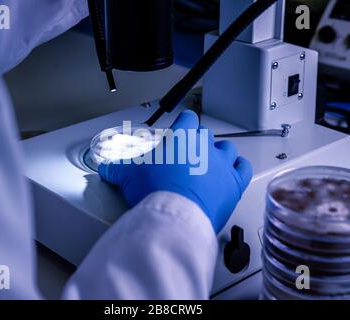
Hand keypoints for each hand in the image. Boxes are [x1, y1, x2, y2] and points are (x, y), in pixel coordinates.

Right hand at [98, 110, 252, 232]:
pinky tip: (231, 173)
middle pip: (205, 135)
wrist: (174, 214)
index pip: (187, 118)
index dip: (182, 124)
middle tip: (185, 156)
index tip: (177, 132)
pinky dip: (239, 169)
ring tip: (208, 165)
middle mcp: (205, 147)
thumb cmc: (156, 190)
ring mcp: (222, 165)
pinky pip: (243, 168)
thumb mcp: (129, 175)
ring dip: (218, 154)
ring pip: (227, 149)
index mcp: (183, 137)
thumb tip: (106, 169)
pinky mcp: (233, 185)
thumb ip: (116, 168)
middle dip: (196, 142)